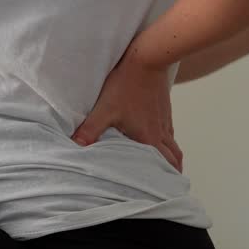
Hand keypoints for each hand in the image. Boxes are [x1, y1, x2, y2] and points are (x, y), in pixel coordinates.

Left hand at [70, 48, 183, 171]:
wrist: (148, 57)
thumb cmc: (126, 84)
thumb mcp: (104, 109)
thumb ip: (90, 130)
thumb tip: (75, 147)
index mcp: (149, 138)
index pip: (163, 165)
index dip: (166, 179)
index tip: (167, 191)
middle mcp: (160, 132)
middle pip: (173, 157)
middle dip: (172, 172)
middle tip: (170, 183)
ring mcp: (164, 119)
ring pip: (173, 144)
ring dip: (171, 156)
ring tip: (167, 166)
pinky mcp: (163, 108)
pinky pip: (169, 130)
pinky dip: (167, 140)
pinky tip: (158, 138)